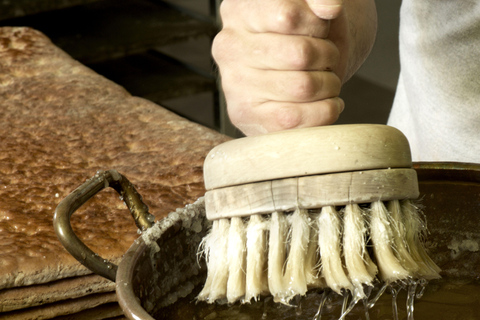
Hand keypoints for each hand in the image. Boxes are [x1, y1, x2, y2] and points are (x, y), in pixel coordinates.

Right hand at [212, 0, 376, 135]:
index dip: (318, 25)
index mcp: (239, 10)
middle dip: (328, 56)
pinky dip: (325, 110)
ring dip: (329, 84)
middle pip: (301, 54)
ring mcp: (233, 85)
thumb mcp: (311, 9)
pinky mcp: (245, 117)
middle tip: (326, 57)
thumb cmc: (302, 36)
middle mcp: (228, 47)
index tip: (321, 29)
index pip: (289, 16)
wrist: (292, 74)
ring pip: (303, 87)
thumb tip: (329, 7)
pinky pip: (296, 119)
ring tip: (325, 80)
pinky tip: (325, 101)